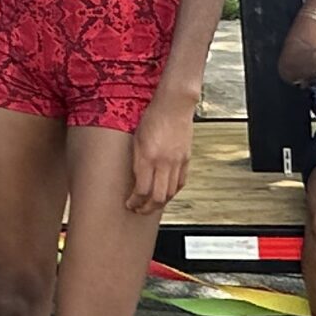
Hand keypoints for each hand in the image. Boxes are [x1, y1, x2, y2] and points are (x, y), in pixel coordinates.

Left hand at [126, 94, 193, 214]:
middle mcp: (164, 162)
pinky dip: (173, 192)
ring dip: (160, 202)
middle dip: (147, 208)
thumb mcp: (136, 139)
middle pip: (158, 197)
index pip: (142, 190)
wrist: (174, 106)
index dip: (135, 201)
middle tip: (139, 210)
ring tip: (151, 204)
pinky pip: (181, 182)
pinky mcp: (186, 159)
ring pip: (171, 193)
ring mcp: (177, 162)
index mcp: (148, 157)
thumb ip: (137, 161)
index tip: (129, 203)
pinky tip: (167, 193)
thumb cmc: (153, 118)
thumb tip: (135, 179)